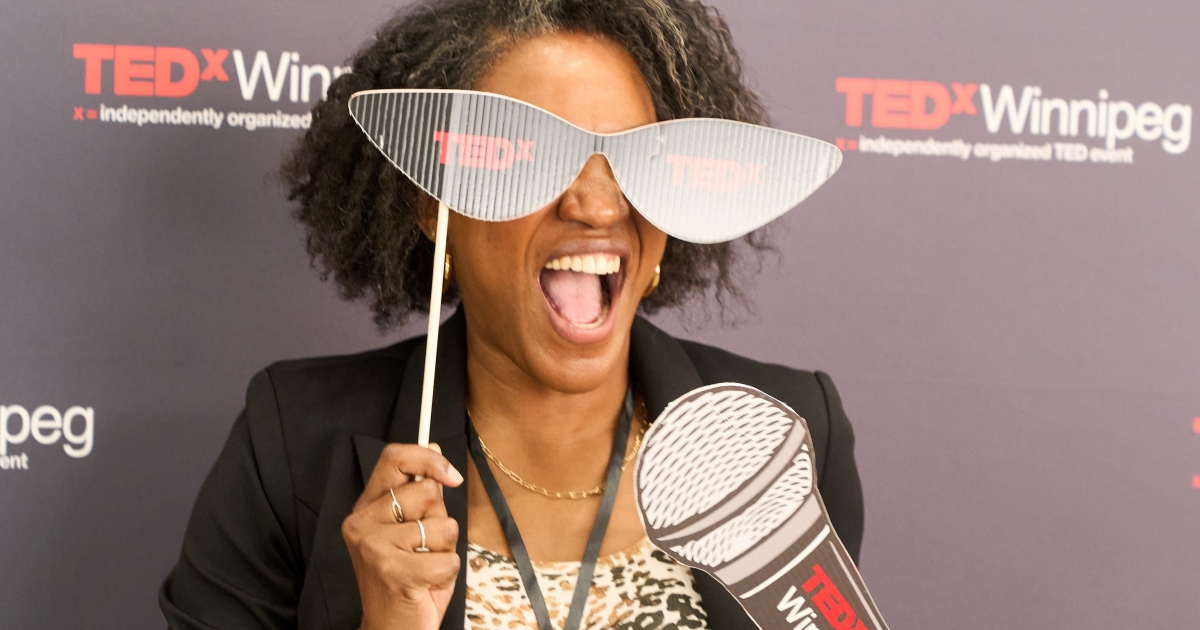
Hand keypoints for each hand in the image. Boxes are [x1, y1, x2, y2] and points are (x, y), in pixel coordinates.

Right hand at [342, 443, 464, 629]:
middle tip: (425, 547)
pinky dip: (447, 572)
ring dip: (445, 549)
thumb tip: (433, 448)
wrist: (392, 629)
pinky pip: (448, 557)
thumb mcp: (414, 531)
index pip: (393, 459)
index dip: (428, 459)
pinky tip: (427, 584)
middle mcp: (361, 523)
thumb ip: (421, 494)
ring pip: (442, 525)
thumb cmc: (408, 580)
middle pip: (427, 491)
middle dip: (441, 520)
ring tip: (424, 567)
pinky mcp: (393, 571)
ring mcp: (374, 547)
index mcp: (366, 508)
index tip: (452, 476)